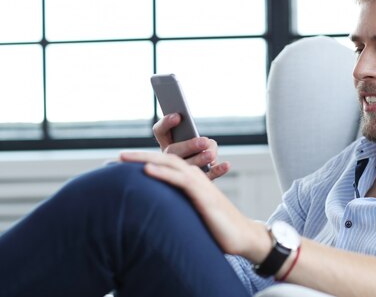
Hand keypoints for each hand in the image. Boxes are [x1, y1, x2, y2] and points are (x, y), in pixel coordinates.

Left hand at [119, 151, 270, 261]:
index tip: (122, 164)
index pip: (166, 164)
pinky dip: (162, 173)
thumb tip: (154, 208)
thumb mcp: (193, 212)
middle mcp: (196, 177)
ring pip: (171, 164)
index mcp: (192, 180)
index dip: (144, 160)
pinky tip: (146, 170)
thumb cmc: (218, 226)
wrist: (243, 236)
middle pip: (165, 158)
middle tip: (117, 156)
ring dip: (145, 158)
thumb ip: (178, 204)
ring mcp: (200, 185)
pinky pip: (180, 180)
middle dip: (139, 155)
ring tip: (124, 157)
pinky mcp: (203, 196)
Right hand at [152, 113, 229, 179]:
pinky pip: (206, 177)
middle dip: (189, 145)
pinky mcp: (195, 183)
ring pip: (188, 166)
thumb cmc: (193, 152)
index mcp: (167, 144)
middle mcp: (170, 159)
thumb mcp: (190, 140)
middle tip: (204, 141)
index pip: (160, 131)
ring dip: (200, 159)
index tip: (178, 116)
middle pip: (173, 151)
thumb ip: (195, 136)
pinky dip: (217, 171)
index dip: (167, 123)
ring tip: (211, 155)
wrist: (193, 183)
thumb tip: (207, 143)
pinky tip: (226, 165)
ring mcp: (181, 172)